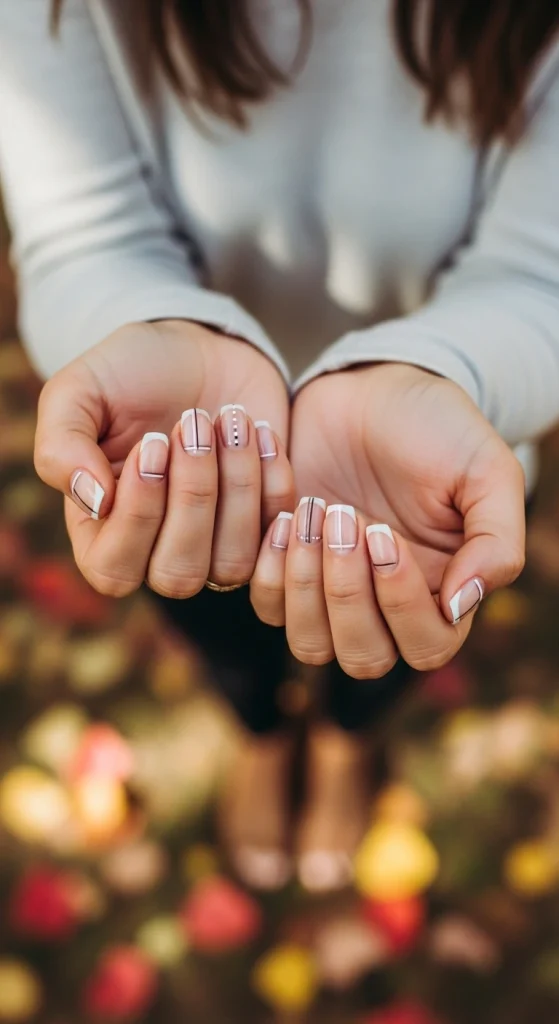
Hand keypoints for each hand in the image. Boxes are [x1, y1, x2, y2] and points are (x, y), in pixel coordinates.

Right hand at [34, 320, 292, 596]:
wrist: (197, 348)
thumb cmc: (127, 372)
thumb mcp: (78, 392)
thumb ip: (61, 446)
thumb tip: (93, 501)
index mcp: (101, 532)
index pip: (114, 569)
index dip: (138, 515)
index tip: (152, 443)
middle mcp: (156, 552)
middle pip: (178, 574)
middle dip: (193, 497)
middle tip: (195, 422)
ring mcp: (214, 546)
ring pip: (232, 564)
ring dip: (237, 487)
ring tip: (232, 419)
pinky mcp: (262, 526)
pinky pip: (275, 533)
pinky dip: (273, 480)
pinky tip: (261, 430)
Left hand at [252, 363, 524, 675]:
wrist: (373, 385)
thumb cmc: (438, 428)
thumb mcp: (486, 473)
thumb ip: (496, 542)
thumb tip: (462, 606)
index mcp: (442, 592)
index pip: (427, 645)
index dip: (402, 604)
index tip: (383, 534)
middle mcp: (384, 605)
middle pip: (362, 658)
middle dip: (346, 595)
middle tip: (342, 517)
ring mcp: (330, 590)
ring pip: (309, 644)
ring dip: (305, 585)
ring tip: (311, 512)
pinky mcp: (286, 567)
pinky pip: (267, 604)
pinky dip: (270, 566)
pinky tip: (286, 512)